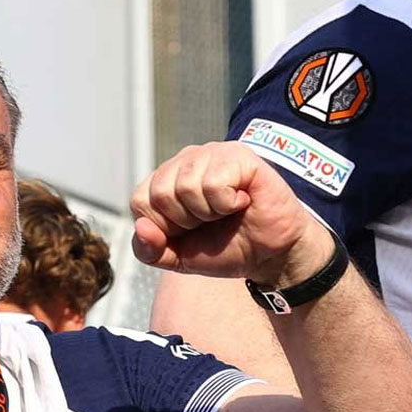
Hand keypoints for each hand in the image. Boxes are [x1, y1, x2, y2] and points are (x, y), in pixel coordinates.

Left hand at [129, 142, 330, 285]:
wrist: (271, 255)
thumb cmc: (225, 248)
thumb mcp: (177, 258)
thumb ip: (149, 250)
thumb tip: (141, 228)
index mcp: (165, 180)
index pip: (139, 202)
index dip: (164, 227)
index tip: (189, 230)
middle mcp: (184, 160)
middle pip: (160, 193)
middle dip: (186, 221)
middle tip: (211, 220)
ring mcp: (211, 153)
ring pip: (185, 187)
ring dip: (209, 212)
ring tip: (226, 210)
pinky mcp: (238, 154)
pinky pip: (213, 183)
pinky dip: (227, 204)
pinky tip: (242, 201)